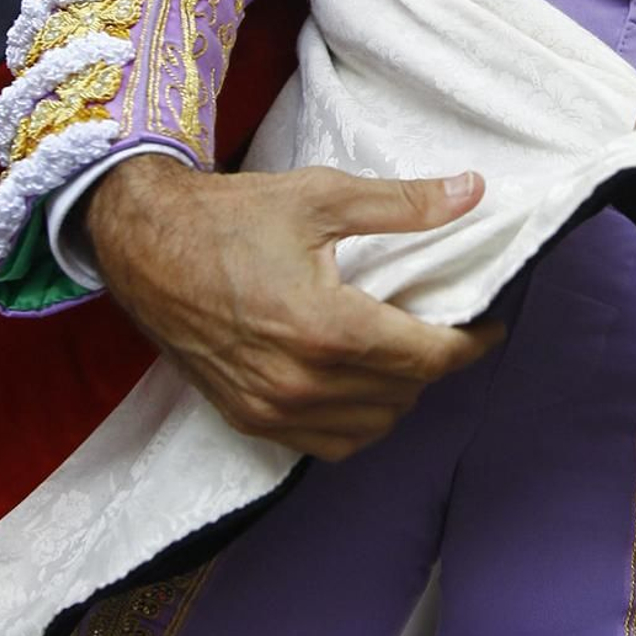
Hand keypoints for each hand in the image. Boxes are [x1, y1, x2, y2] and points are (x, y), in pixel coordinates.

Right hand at [85, 157, 502, 459]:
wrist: (145, 247)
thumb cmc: (230, 218)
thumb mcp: (321, 197)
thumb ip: (403, 204)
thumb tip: (472, 191)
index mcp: (328, 327)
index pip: (429, 358)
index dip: (471, 344)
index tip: (490, 328)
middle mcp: (302, 381)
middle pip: (406, 392)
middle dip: (433, 361)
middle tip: (437, 326)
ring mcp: (273, 408)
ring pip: (372, 426)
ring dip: (398, 395)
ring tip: (398, 353)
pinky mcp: (250, 419)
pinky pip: (327, 444)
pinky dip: (356, 422)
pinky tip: (357, 385)